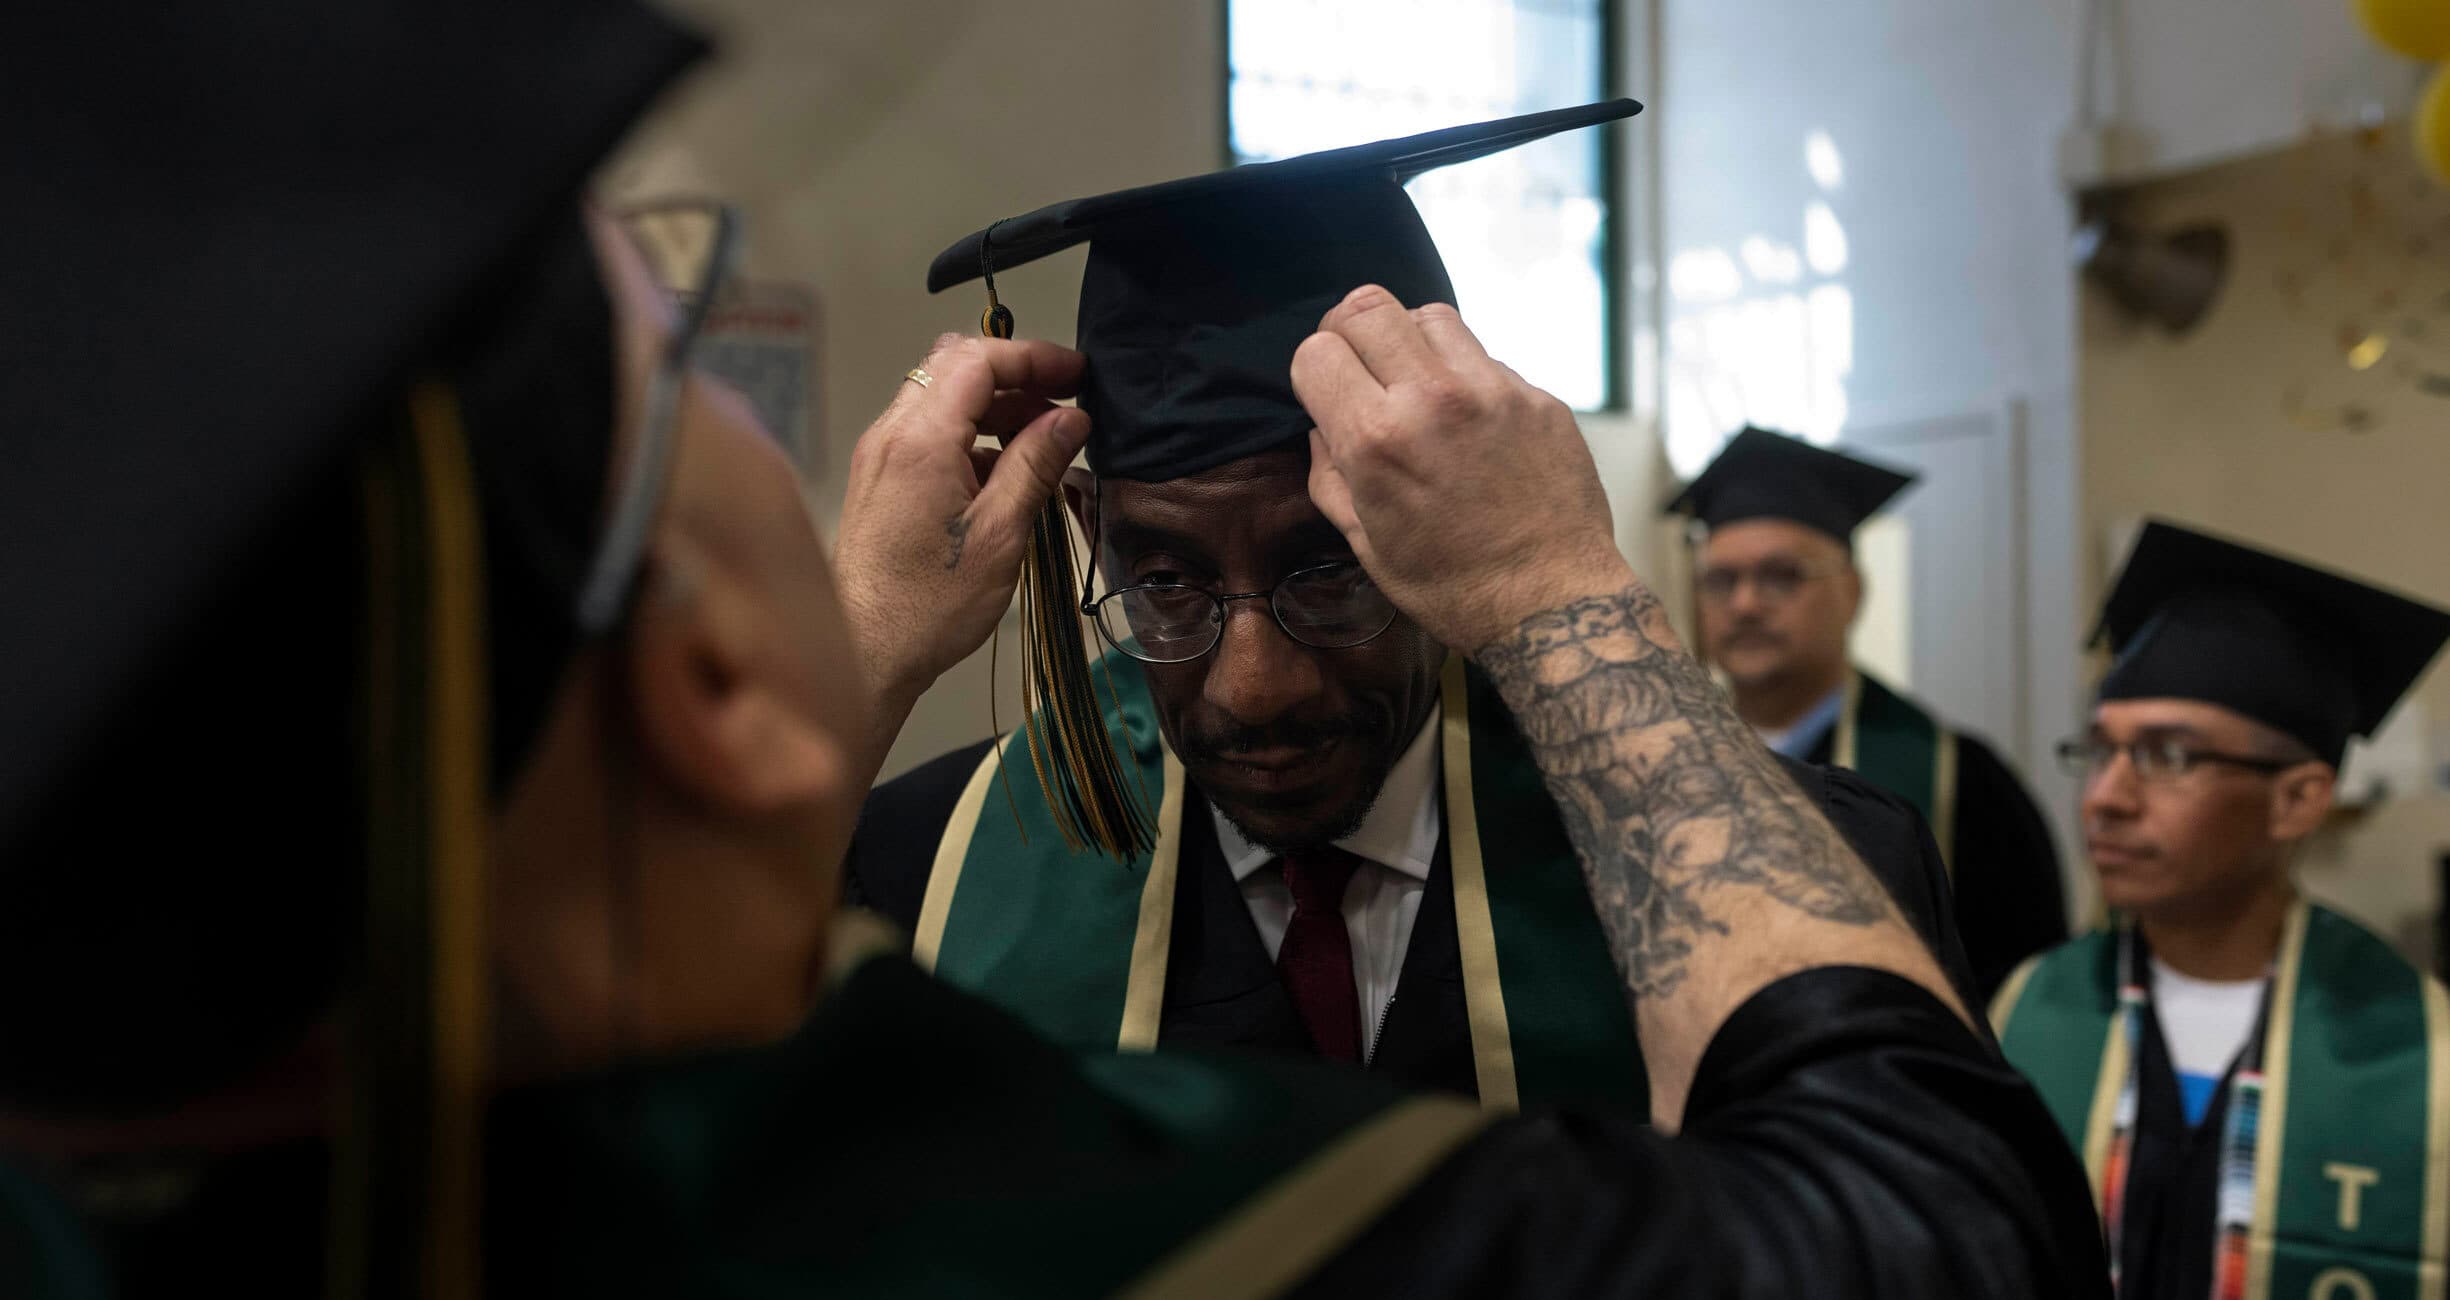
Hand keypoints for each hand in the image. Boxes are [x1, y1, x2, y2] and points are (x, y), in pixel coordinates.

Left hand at [836, 333, 1089, 712]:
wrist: (864, 652)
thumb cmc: (927, 606)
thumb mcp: (1000, 534)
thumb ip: (1035, 464)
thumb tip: (1071, 418)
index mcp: (920, 441)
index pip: (978, 359)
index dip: (1034, 357)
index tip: (1076, 374)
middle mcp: (891, 435)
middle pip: (955, 367)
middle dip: (1015, 374)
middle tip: (1063, 401)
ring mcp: (880, 455)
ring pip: (940, 397)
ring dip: (994, 405)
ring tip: (1042, 439)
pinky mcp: (878, 479)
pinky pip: (927, 431)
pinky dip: (969, 433)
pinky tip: (1004, 471)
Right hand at [1290, 285, 1630, 652]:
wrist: (1550, 602)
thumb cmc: (1451, 586)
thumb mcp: (1365, 543)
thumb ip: (1330, 474)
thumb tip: (1324, 425)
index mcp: (1376, 440)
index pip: (1317, 351)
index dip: (1313, 372)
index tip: (1325, 393)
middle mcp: (1432, 398)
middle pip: (1367, 307)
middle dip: (1349, 333)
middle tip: (1360, 367)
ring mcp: (1492, 390)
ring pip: (1429, 315)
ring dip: (1408, 340)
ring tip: (1414, 382)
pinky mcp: (1536, 397)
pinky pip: (1483, 357)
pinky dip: (1462, 375)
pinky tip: (1466, 418)